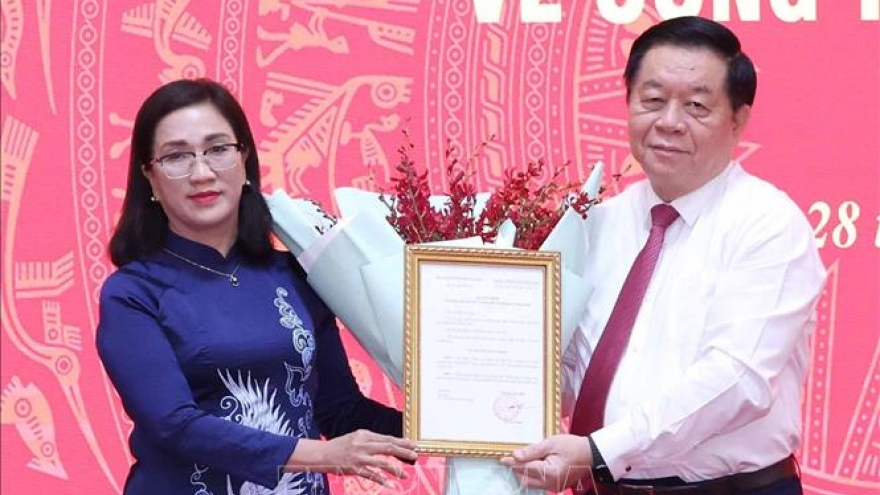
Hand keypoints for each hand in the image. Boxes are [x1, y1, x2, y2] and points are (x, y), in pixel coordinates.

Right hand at [285, 430, 417, 485]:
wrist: (321, 454)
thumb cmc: (340, 446)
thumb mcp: (355, 437)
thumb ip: (370, 440)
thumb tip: (388, 444)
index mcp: (364, 435)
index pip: (387, 438)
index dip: (401, 442)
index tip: (412, 444)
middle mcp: (363, 445)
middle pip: (388, 447)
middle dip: (403, 452)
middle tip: (415, 456)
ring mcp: (359, 458)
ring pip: (382, 463)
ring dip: (396, 469)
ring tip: (406, 474)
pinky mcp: (355, 469)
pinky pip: (372, 475)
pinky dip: (383, 480)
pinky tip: (391, 485)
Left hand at [499, 434, 592, 490]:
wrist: (590, 453)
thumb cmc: (572, 446)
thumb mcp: (551, 443)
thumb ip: (533, 450)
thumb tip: (516, 456)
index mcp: (550, 472)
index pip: (525, 468)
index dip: (512, 463)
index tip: (502, 459)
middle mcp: (551, 483)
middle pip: (525, 480)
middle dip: (517, 469)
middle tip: (512, 457)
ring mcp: (554, 487)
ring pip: (531, 483)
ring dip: (524, 473)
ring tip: (524, 459)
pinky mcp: (555, 487)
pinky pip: (539, 483)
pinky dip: (533, 475)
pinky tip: (534, 464)